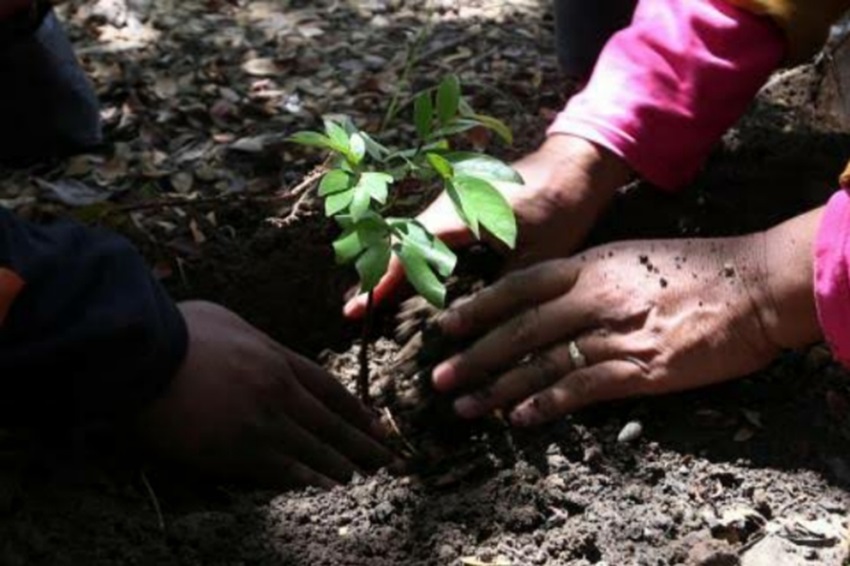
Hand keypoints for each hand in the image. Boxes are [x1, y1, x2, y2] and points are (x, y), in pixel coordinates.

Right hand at [135, 301, 395, 487]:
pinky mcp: (237, 450)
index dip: (356, 409)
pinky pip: (282, 469)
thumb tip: (260, 348)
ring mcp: (261, 422)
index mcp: (277, 358)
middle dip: (361, 442)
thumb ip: (254, 340)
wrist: (145, 355)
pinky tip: (325, 487)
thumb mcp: (227, 320)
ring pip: (313, 448)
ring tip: (358, 476)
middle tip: (386, 458)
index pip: (330, 388)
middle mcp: (279, 391)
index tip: (375, 423)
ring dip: (339, 464)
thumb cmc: (178, 331)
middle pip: (330, 422)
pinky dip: (307, 478)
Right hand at [343, 135, 632, 318]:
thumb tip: (469, 328)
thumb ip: (499, 290)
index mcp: (460, 211)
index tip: (356, 310)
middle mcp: (446, 199)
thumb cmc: (563, 208)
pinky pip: (426, 229)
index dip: (381, 282)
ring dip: (393, 265)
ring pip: (410, 234)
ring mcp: (451, 197)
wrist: (578, 165)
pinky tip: (407, 276)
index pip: (406, 249)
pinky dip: (412, 253)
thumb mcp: (534, 258)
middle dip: (377, 277)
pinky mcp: (460, 200)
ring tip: (371, 299)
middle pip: (399, 240)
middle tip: (354, 313)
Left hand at [431, 209, 823, 426]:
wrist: (752, 285)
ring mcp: (614, 334)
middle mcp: (593, 297)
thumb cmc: (693, 268)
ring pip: (541, 364)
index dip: (477, 308)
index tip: (444, 327)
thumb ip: (586, 275)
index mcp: (589, 265)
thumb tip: (545, 299)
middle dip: (474, 356)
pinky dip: (545, 405)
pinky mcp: (639, 369)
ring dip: (499, 389)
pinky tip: (519, 420)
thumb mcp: (629, 256)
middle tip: (440, 379)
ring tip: (466, 407)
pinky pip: (580, 389)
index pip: (518, 287)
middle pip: (519, 330)